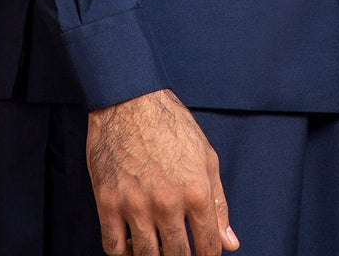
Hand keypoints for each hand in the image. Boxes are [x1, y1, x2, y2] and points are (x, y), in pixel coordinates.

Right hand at [86, 89, 238, 255]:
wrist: (130, 99)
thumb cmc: (171, 124)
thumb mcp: (206, 157)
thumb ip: (219, 203)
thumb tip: (230, 243)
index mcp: (196, 192)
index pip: (208, 247)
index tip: (203, 255)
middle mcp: (167, 203)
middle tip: (177, 250)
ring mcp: (135, 204)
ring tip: (156, 246)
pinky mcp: (108, 202)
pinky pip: (114, 247)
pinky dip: (123, 252)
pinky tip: (131, 242)